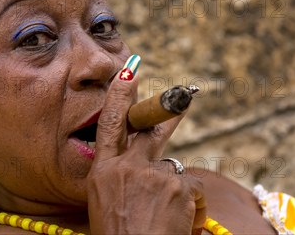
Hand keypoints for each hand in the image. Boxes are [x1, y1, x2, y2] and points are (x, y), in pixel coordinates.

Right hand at [87, 56, 205, 233]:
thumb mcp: (106, 204)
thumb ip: (121, 179)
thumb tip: (146, 166)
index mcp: (101, 174)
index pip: (109, 126)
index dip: (119, 97)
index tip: (128, 74)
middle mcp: (124, 168)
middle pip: (149, 129)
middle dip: (167, 110)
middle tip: (184, 94)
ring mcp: (150, 174)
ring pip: (173, 169)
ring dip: (177, 192)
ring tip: (170, 219)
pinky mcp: (176, 186)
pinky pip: (192, 188)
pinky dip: (193, 207)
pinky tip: (181, 224)